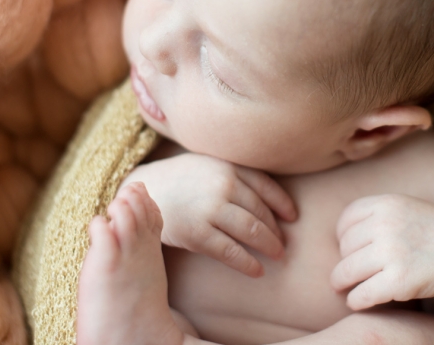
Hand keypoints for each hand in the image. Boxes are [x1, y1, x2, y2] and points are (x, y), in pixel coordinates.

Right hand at [120, 153, 296, 277]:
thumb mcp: (207, 163)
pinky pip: (231, 251)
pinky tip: (257, 271)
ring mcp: (210, 209)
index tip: (292, 216)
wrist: (140, 192)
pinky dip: (248, 263)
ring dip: (269, 245)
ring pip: (251, 230)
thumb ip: (233, 173)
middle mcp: (223, 185)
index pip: (266, 185)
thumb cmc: (179, 178)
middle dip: (276, 229)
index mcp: (227, 166)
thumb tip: (266, 195)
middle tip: (284, 243)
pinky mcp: (197, 233)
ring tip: (277, 255)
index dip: (282, 203)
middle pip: (261, 210)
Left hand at [330, 194, 433, 321]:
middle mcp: (388, 223)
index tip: (351, 251)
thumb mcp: (409, 212)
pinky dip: (357, 301)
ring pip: (345, 272)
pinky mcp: (399, 280)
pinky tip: (362, 302)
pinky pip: (360, 294)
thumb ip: (380, 215)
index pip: (346, 221)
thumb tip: (339, 235)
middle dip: (346, 263)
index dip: (343, 238)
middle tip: (352, 275)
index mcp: (389, 203)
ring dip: (345, 285)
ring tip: (350, 289)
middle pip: (344, 248)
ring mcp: (393, 251)